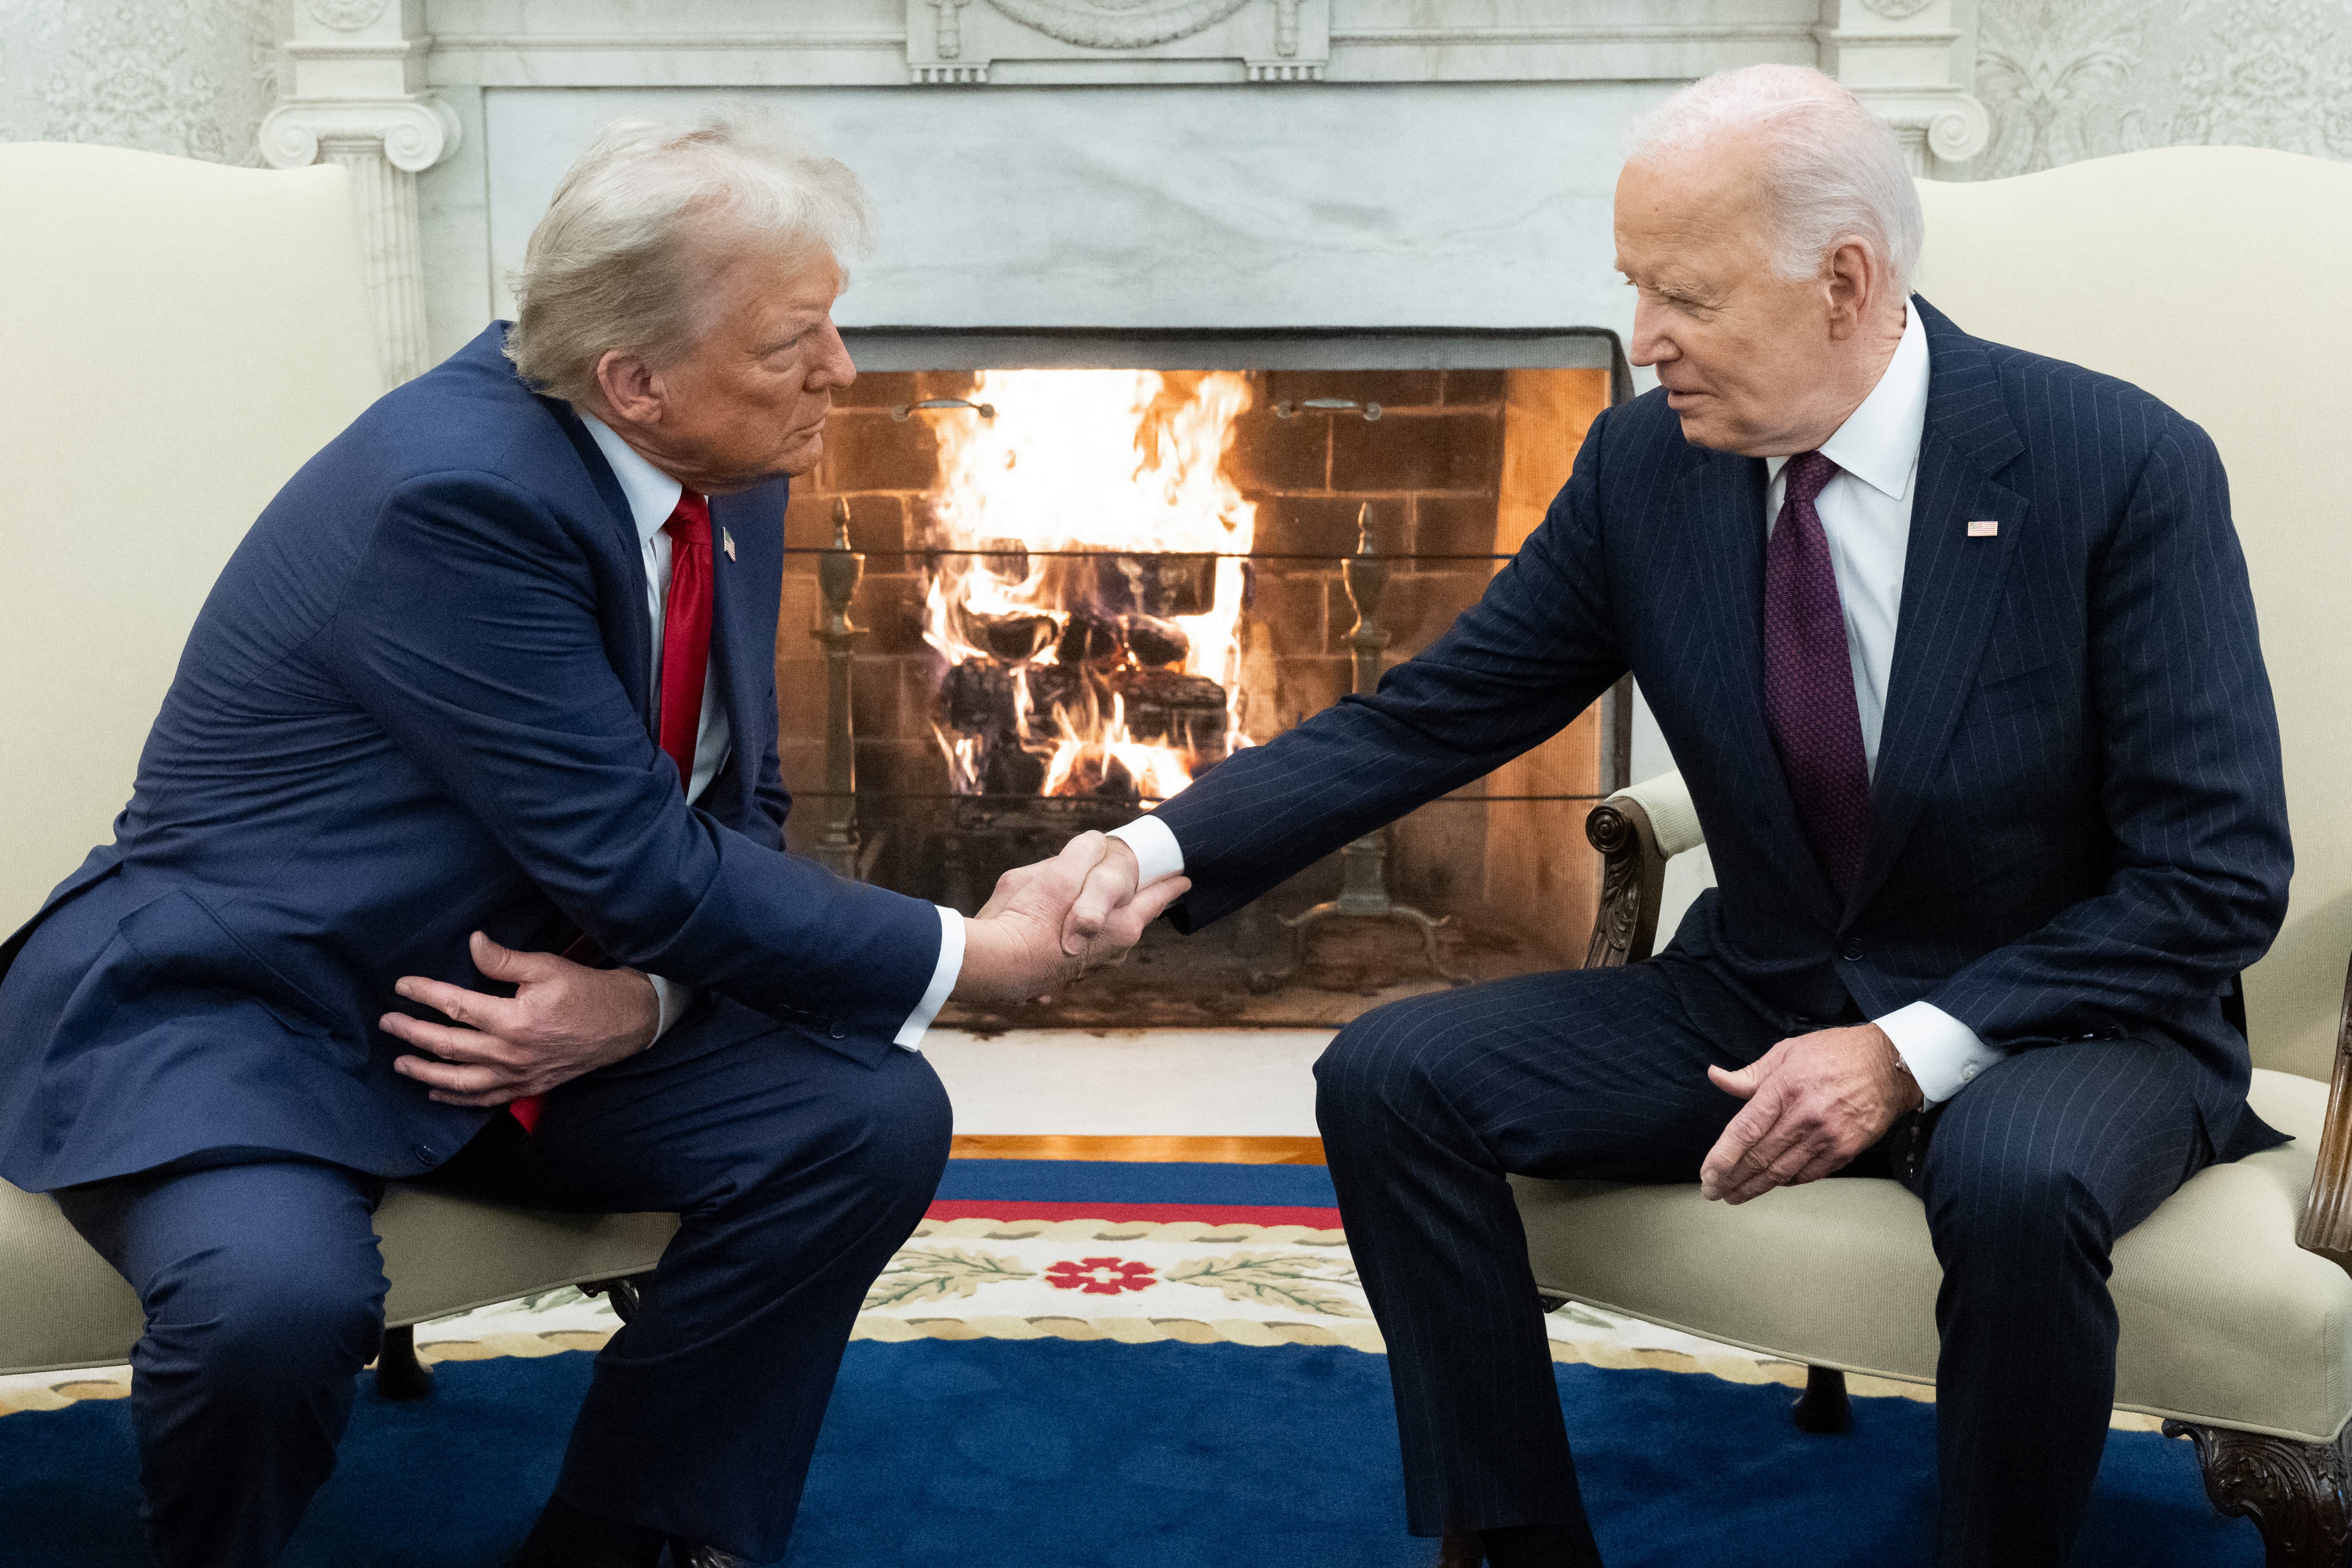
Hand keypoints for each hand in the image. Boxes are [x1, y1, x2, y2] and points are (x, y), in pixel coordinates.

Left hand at [383, 930, 659, 1106]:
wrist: (624, 1023)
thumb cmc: (586, 991)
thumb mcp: (547, 967)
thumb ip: (504, 960)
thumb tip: (472, 944)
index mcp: (513, 1019)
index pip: (456, 1006)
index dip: (425, 995)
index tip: (402, 986)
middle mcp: (510, 1053)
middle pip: (448, 1045)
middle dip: (413, 1033)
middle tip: (387, 1023)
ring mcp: (518, 1074)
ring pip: (459, 1079)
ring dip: (425, 1071)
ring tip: (400, 1061)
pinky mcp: (527, 1086)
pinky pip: (484, 1098)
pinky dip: (456, 1098)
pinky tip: (437, 1093)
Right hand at [952, 832, 1188, 1004]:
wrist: (994, 966)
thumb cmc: (1029, 917)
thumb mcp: (1059, 870)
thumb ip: (1084, 852)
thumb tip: (1094, 844)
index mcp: (1121, 926)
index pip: (1155, 899)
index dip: (1170, 886)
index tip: (1184, 879)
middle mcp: (1111, 953)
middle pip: (1128, 921)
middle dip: (1130, 905)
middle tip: (1141, 892)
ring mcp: (1085, 970)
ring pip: (1098, 939)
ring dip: (1094, 924)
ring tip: (1088, 909)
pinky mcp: (1058, 980)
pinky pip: (1068, 954)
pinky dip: (1064, 943)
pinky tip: (1049, 936)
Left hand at [1698, 1023, 1920, 1204]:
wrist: (1890, 1065)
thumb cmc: (1835, 1053)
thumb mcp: (1788, 1051)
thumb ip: (1751, 1074)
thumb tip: (1716, 1076)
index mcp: (1785, 1087)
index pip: (1745, 1129)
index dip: (1722, 1156)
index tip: (1707, 1174)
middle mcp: (1805, 1115)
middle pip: (1760, 1156)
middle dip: (1732, 1178)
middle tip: (1713, 1192)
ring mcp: (1827, 1136)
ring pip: (1782, 1171)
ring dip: (1754, 1187)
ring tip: (1734, 1196)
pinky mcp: (1845, 1150)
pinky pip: (1808, 1174)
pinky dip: (1786, 1182)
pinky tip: (1771, 1184)